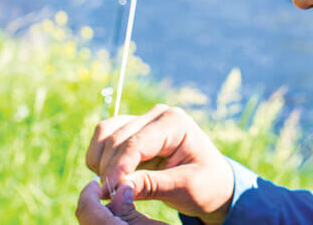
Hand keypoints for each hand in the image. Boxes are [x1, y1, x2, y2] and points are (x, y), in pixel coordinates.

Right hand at [85, 105, 234, 224]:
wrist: (213, 182)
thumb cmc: (206, 184)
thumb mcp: (185, 188)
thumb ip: (152, 185)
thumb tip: (119, 187)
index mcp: (175, 122)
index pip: (136, 143)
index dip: (118, 168)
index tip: (108, 192)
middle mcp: (157, 115)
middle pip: (116, 138)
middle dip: (109, 169)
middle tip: (109, 198)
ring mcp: (143, 120)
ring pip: (105, 135)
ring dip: (101, 163)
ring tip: (111, 189)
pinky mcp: (132, 130)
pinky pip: (104, 139)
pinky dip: (100, 159)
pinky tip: (112, 180)